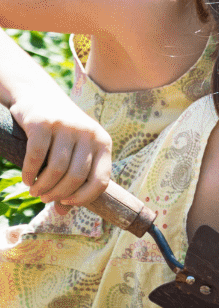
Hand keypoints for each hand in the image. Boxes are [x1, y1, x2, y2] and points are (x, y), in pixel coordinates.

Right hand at [8, 94, 111, 212]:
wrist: (38, 94)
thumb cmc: (60, 131)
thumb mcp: (74, 151)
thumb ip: (73, 179)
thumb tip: (62, 212)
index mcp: (103, 141)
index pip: (101, 180)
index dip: (84, 198)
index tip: (67, 202)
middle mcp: (89, 132)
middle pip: (76, 178)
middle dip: (57, 194)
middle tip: (44, 198)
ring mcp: (67, 126)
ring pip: (56, 170)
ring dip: (42, 187)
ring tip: (35, 190)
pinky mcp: (44, 123)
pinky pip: (36, 158)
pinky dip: (29, 174)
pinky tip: (26, 179)